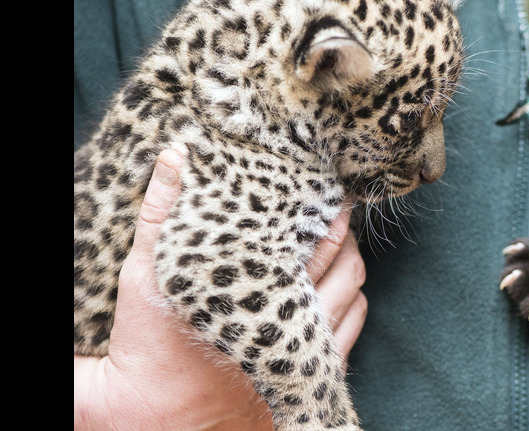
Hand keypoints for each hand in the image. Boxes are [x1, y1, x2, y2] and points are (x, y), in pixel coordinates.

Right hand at [74, 149, 367, 430]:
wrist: (160, 420)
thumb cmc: (148, 349)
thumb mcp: (143, 277)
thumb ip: (158, 216)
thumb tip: (175, 156)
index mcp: (247, 289)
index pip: (301, 235)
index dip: (317, 205)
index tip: (320, 181)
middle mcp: (285, 317)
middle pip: (338, 258)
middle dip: (340, 226)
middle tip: (336, 202)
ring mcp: (303, 344)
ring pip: (352, 289)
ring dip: (350, 259)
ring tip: (340, 235)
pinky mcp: (311, 368)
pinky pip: (352, 324)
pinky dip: (353, 296)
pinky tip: (340, 281)